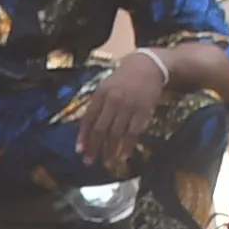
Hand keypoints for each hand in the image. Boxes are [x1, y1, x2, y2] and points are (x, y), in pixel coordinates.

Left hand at [76, 42, 167, 172]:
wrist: (149, 65)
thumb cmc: (125, 76)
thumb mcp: (106, 85)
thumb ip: (97, 103)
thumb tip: (87, 124)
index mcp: (101, 94)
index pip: (89, 119)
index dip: (83, 136)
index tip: (79, 150)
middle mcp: (113, 101)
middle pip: (101, 129)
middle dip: (94, 147)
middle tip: (88, 162)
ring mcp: (128, 106)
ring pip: (116, 133)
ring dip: (110, 151)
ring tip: (107, 164)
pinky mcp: (143, 111)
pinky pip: (134, 132)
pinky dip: (128, 146)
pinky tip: (123, 156)